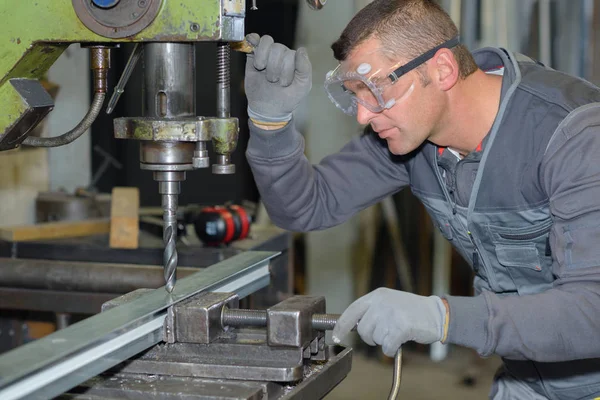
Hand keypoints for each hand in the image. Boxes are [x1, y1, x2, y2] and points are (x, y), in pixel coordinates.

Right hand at [244, 33, 311, 123]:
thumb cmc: (288, 99)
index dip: (285, 69)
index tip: (284, 83)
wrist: (268, 110)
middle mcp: (282, 54)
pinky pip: (254, 40)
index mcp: (295, 60)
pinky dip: (253, 39)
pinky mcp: (254, 56)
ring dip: (263, 59)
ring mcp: (268, 54)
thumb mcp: (302, 87)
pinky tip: (252, 44)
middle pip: (278, 49)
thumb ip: (305, 68)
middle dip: (274, 68)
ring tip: (263, 72)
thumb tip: (301, 50)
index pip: (290, 54)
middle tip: (273, 81)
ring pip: (266, 43)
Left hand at [332, 288, 446, 356]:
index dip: (341, 326)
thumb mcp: (389, 302)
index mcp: (377, 295)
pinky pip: (388, 347)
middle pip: (363, 330)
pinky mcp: (402, 327)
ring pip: (376, 339)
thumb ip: (371, 310)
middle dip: (371, 337)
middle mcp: (382, 302)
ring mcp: (392, 314)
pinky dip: (393, 349)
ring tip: (397, 332)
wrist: (437, 314)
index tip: (336, 337)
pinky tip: (401, 341)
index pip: (352, 311)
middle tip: (384, 334)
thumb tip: (350, 325)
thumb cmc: (411, 311)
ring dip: (385, 342)